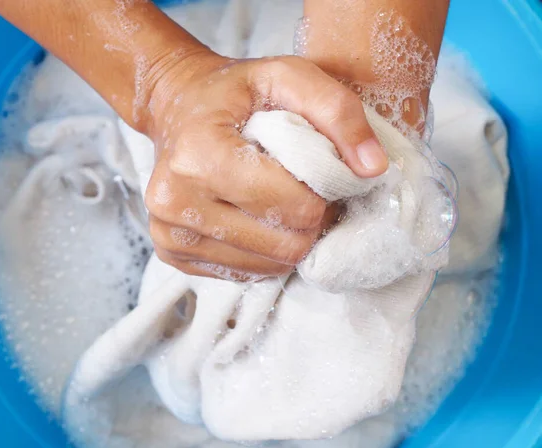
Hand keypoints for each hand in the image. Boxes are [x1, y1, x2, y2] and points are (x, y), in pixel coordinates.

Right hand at [137, 51, 387, 279]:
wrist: (175, 108)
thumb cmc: (233, 93)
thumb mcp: (288, 77)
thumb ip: (338, 112)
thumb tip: (374, 170)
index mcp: (199, 155)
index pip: (294, 206)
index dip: (324, 194)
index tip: (321, 173)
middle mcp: (174, 201)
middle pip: (284, 244)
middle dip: (309, 220)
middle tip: (305, 191)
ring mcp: (169, 235)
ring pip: (267, 266)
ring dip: (287, 238)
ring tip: (280, 202)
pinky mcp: (172, 256)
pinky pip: (244, 274)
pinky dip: (262, 251)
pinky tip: (255, 218)